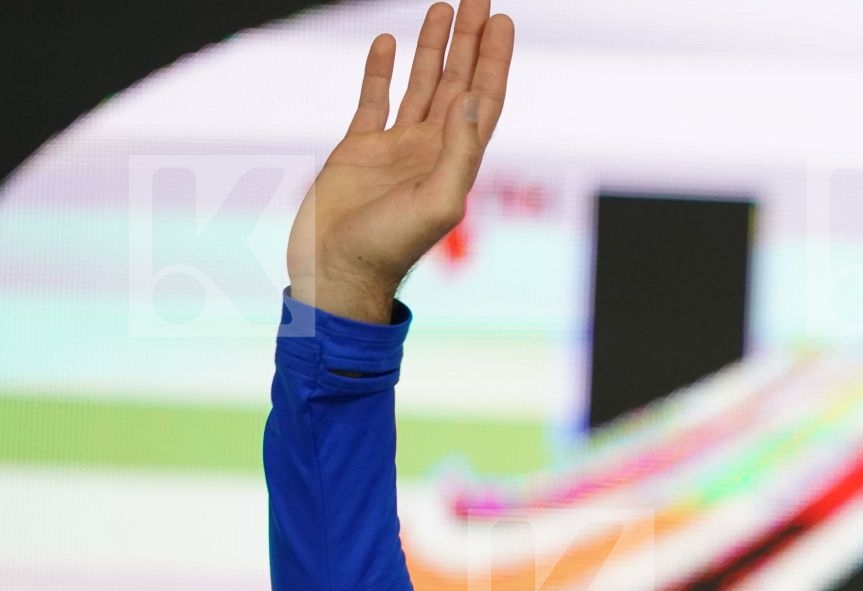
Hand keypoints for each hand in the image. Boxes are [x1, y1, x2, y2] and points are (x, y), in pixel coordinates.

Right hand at [286, 0, 512, 322]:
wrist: (338, 271)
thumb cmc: (390, 248)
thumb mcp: (438, 203)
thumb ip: (459, 152)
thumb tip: (472, 97)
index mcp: (456, 161)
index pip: (484, 99)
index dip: (495, 60)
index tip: (502, 21)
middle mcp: (431, 149)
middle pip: (458, 82)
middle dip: (470, 41)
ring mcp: (396, 148)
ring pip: (420, 84)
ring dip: (432, 47)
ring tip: (442, 6)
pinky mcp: (358, 149)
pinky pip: (374, 99)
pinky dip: (381, 70)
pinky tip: (388, 41)